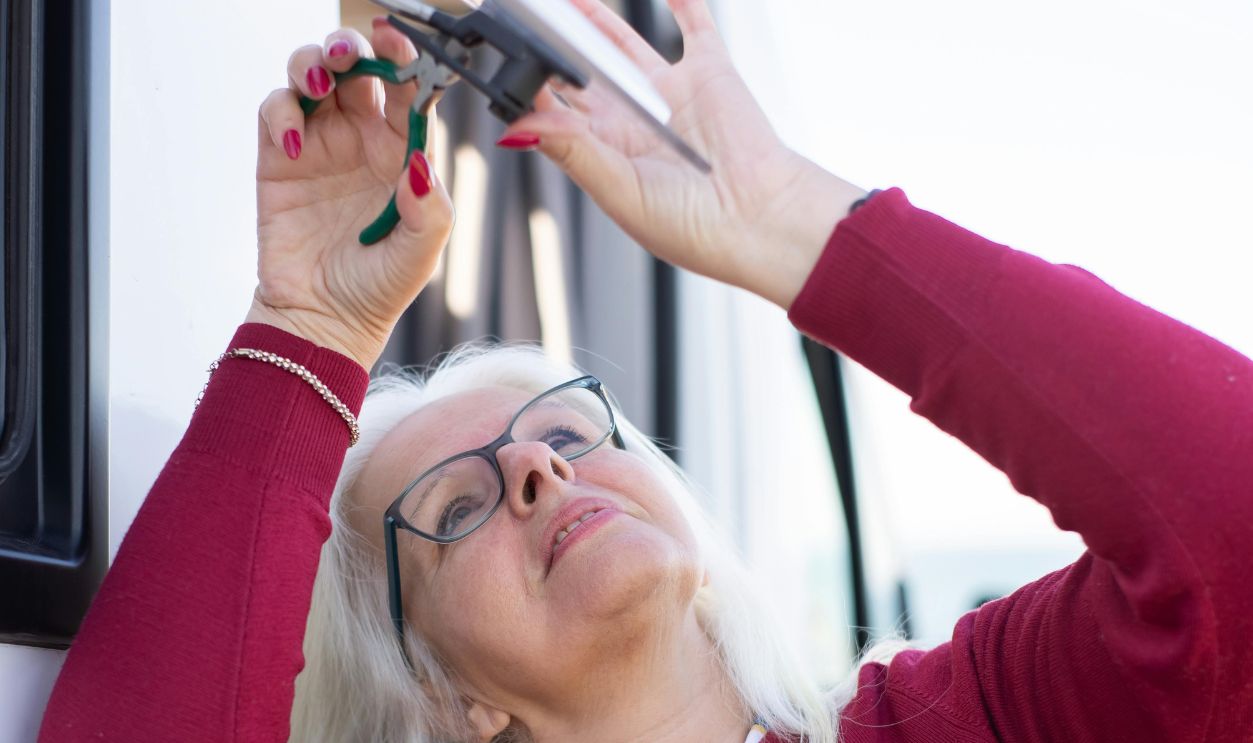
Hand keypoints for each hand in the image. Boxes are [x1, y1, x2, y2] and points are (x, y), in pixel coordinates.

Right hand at [251, 20, 453, 368]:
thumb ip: (430, 209)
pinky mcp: (278, 159)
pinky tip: (295, 139)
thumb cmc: (378, 287)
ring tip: (318, 84)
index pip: (406, 91)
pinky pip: (276, 111)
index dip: (403, 59)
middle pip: (355, 70)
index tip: (397, 41)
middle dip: (351, 47)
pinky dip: (282, 110)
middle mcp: (362, 140)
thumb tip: (423, 164)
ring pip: (311, 77)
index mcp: (403, 152)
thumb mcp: (421, 253)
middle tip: (347, 52)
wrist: (322, 320)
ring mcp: (319, 145)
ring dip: (310, 64)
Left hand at [500, 0, 864, 307]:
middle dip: (554, 49)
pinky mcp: (707, 73)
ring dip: (597, 19)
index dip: (528, 85)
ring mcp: (669, 95)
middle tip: (526, 16)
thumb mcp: (620, 191)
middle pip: (582, 74)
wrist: (759, 220)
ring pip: (625, 45)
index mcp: (606, 154)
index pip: (555, 111)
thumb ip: (573, 151)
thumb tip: (518, 126)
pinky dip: (680, 0)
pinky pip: (693, 24)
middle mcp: (633, 122)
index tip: (503, 57)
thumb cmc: (693, 226)